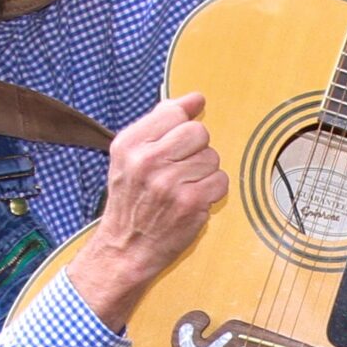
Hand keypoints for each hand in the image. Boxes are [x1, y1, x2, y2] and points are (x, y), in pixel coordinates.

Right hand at [69, 91, 227, 330]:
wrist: (125, 249)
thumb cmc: (131, 201)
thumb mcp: (130, 156)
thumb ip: (160, 122)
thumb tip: (196, 98)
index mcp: (129, 143)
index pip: (174, 112)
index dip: (182, 126)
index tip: (178, 143)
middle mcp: (147, 160)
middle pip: (198, 132)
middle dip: (196, 150)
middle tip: (181, 169)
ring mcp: (169, 182)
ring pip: (212, 157)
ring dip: (205, 173)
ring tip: (184, 188)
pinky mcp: (190, 203)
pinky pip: (221, 181)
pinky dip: (212, 192)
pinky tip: (193, 201)